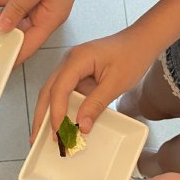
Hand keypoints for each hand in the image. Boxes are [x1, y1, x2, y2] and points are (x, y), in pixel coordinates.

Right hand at [31, 30, 155, 137]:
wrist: (142, 40)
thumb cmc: (133, 55)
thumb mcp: (116, 84)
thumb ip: (96, 105)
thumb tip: (81, 126)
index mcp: (77, 59)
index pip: (59, 89)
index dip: (56, 112)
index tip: (57, 132)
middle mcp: (69, 61)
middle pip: (48, 91)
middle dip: (42, 116)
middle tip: (37, 138)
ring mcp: (71, 66)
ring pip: (53, 92)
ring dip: (49, 113)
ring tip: (45, 135)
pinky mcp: (77, 73)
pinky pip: (64, 92)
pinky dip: (61, 108)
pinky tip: (61, 123)